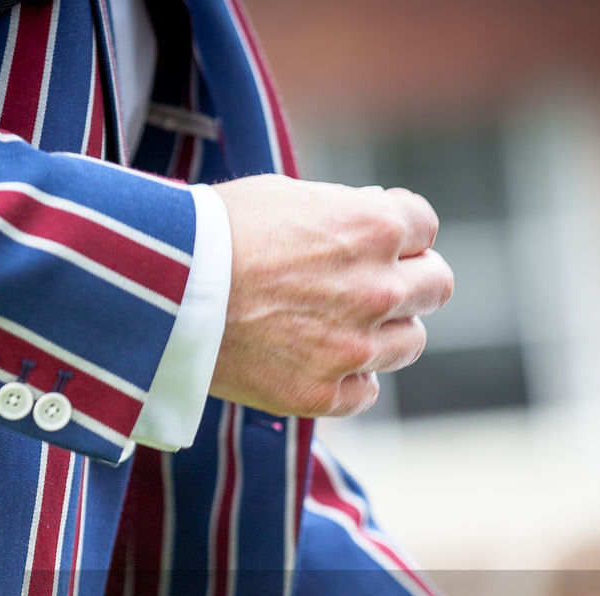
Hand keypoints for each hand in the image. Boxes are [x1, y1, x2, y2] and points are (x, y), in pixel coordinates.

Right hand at [210, 176, 453, 417]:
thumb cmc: (214, 234)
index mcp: (374, 227)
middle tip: (373, 286)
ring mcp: (353, 347)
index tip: (376, 242)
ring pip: (409, 342)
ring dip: (386, 332)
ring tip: (343, 326)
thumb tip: (375, 218)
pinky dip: (351, 379)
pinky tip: (322, 363)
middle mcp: (377, 288)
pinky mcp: (322, 394)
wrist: (163, 292)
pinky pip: (366, 392)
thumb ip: (344, 212)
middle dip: (409, 280)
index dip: (400, 233)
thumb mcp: (288, 197)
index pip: (425, 227)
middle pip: (435, 286)